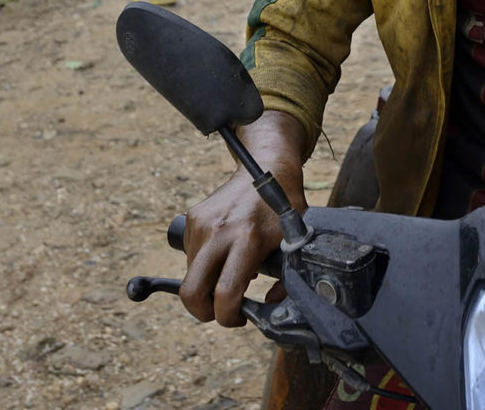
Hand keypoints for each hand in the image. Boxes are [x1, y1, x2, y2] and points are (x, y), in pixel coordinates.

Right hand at [179, 112, 306, 326]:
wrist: (267, 167)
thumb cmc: (284, 207)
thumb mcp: (293, 242)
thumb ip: (286, 278)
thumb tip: (271, 308)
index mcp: (248, 238)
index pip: (225, 293)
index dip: (229, 316)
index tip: (240, 317)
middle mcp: (220, 230)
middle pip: (190, 291)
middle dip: (202, 312)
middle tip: (220, 311)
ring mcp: (202, 223)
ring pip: (191, 275)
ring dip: (205, 285)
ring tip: (229, 274)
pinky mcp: (193, 218)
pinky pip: (191, 256)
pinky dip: (203, 265)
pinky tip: (223, 254)